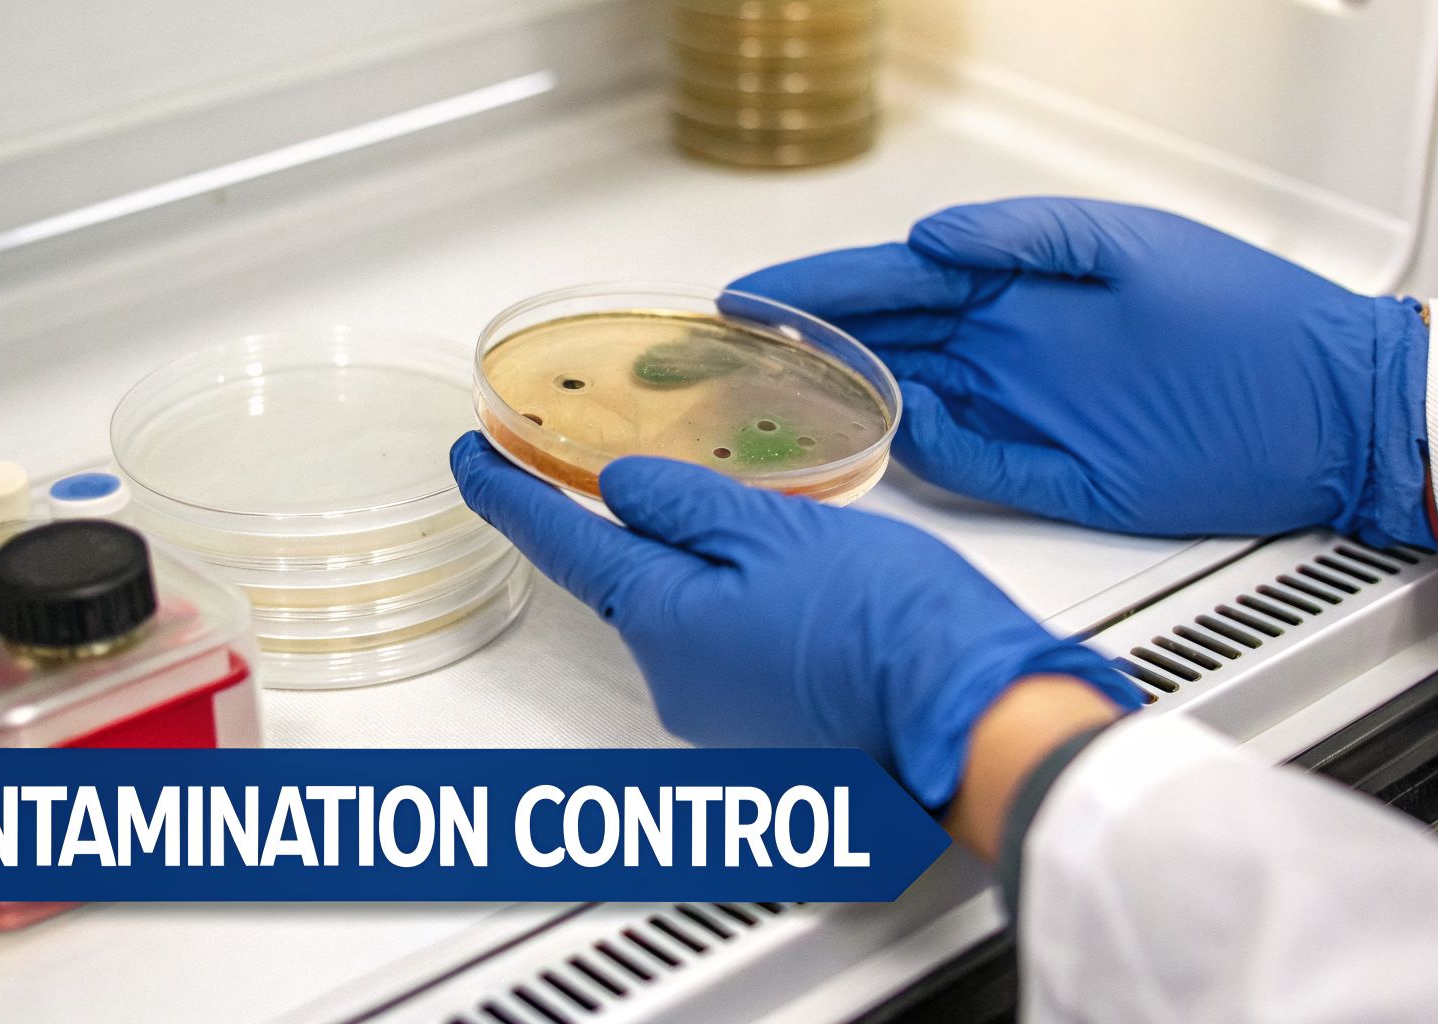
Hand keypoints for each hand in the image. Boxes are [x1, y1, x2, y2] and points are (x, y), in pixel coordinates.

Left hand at [450, 432, 1142, 806]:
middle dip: (650, 533)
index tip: (470, 461)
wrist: (967, 717)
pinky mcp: (759, 737)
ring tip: (799, 561)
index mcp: (662, 618)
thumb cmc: (888, 623)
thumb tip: (623, 490)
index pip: (559, 544)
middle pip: (629, 583)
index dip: (507, 494)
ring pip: (685, 619)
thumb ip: (688, 504)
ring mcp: (714, 718)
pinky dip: (744, 618)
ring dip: (713, 578)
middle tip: (705, 496)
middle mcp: (671, 681)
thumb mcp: (778, 529)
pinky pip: (726, 655)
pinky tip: (806, 605)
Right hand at [729, 197, 1435, 546]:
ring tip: (757, 406)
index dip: (818, 287)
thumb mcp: (1134, 250)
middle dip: (798, 345)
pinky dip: (902, 459)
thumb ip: (1027, 238)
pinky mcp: (1044, 477)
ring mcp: (1020, 412)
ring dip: (832, 403)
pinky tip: (854, 452)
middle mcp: (1008, 347)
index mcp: (1021, 284)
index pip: (896, 281)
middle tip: (723, 355)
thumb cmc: (1247, 322)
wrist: (1331, 416)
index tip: (748, 296)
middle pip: (880, 344)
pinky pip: (954, 465)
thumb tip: (929, 236)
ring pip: (902, 403)